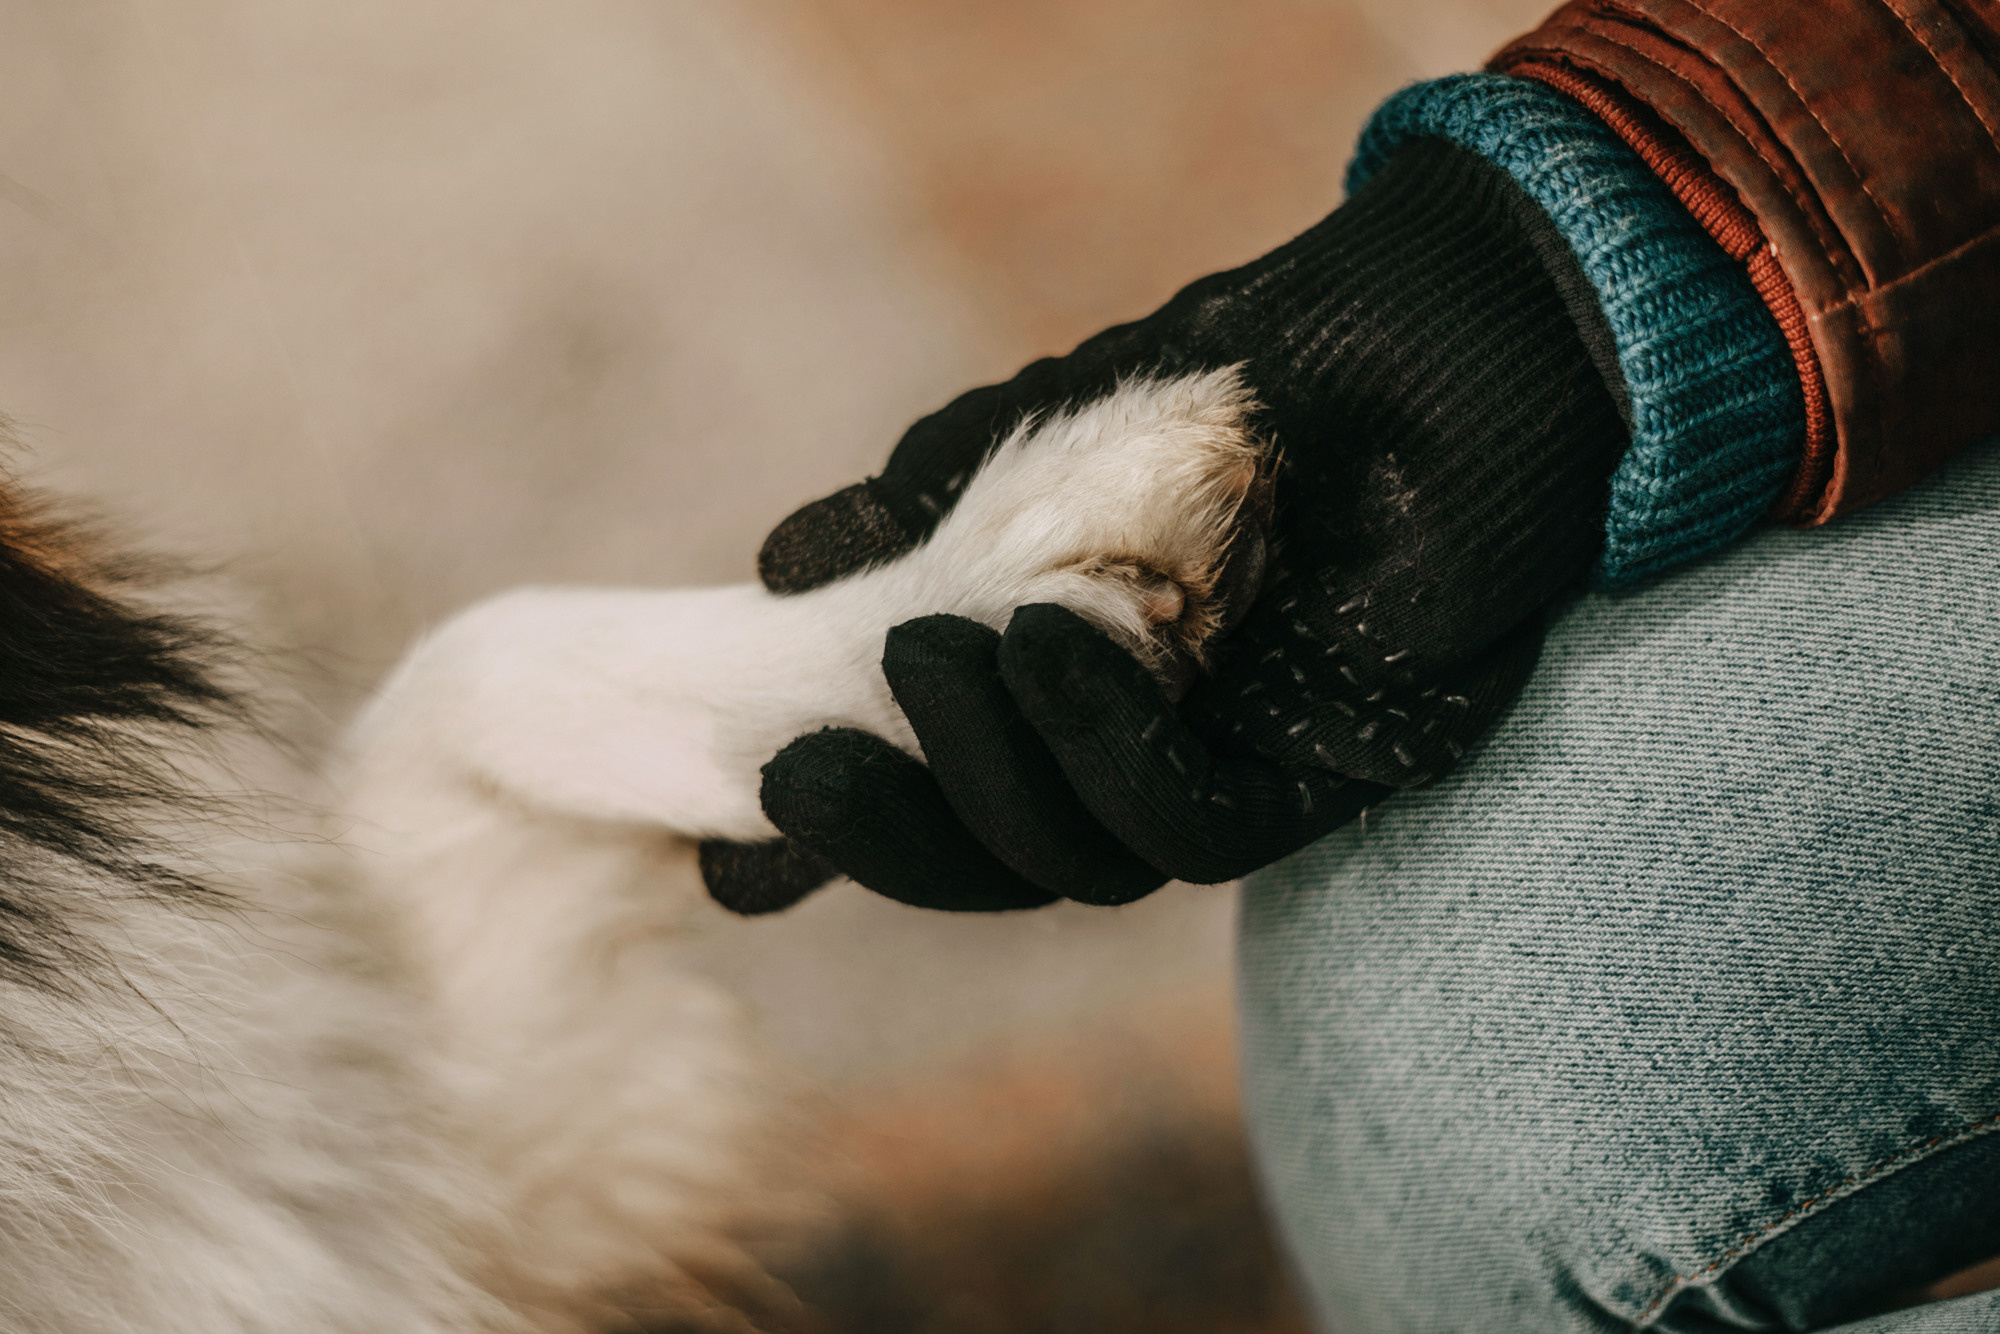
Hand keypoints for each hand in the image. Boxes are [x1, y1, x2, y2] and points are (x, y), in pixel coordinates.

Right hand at [703, 136, 1626, 912]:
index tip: (732, 861)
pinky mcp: (1329, 776)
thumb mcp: (1031, 433)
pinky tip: (1053, 639)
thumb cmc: (1235, 374)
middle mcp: (1139, 754)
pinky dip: (1098, 748)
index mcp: (1062, 697)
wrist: (1439, 323)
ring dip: (983, 774)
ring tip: (933, 649)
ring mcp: (1232, 772)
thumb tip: (776, 575)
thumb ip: (912, 516)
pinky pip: (1191, 826)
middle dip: (887, 834)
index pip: (942, 805)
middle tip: (795, 771)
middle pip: (997, 864)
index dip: (842, 838)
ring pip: (1083, 862)